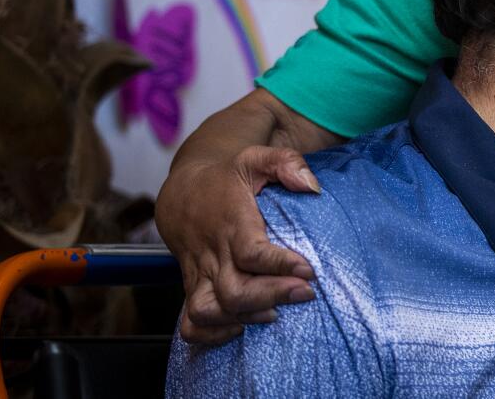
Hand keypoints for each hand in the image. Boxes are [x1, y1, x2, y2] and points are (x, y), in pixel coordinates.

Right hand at [156, 145, 321, 343]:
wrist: (183, 192)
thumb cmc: (227, 178)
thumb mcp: (256, 158)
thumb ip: (287, 163)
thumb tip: (312, 186)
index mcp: (230, 223)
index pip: (251, 252)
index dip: (280, 266)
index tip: (309, 270)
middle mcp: (212, 253)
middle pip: (234, 291)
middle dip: (272, 297)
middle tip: (306, 293)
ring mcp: (200, 274)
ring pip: (209, 312)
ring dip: (244, 318)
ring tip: (276, 312)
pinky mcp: (193, 289)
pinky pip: (191, 325)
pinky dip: (213, 335)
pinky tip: (242, 326)